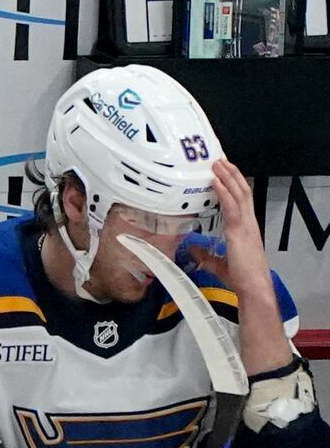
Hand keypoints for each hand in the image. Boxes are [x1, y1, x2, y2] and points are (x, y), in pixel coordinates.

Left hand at [183, 159, 272, 297]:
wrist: (254, 288)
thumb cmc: (241, 278)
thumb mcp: (218, 262)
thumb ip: (206, 254)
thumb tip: (193, 249)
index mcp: (246, 228)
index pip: (242, 200)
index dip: (234, 184)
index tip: (224, 173)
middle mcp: (248, 223)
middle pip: (242, 191)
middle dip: (232, 174)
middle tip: (220, 160)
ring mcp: (245, 225)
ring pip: (239, 194)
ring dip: (227, 177)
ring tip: (217, 163)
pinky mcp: (239, 231)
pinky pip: (232, 206)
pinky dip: (223, 191)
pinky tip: (216, 181)